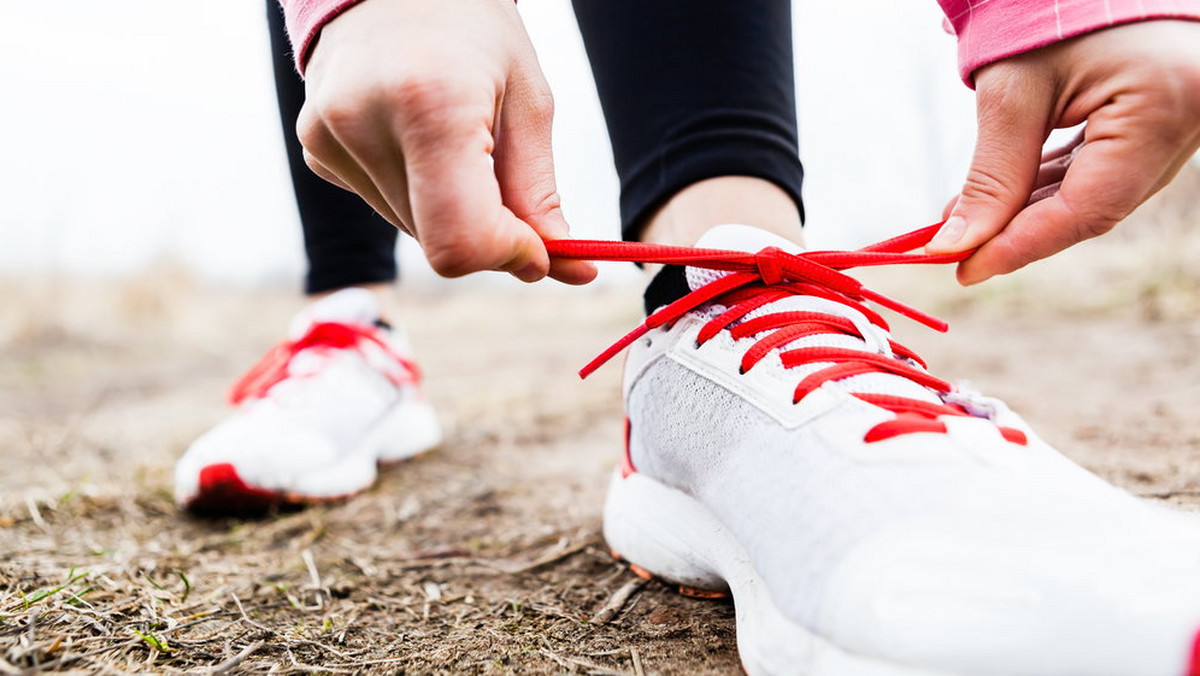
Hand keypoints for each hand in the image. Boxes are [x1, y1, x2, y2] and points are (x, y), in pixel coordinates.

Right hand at [298, 0, 596, 284]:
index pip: (460, 241)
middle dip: (487, 234)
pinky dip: (416, 193)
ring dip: (451, 211)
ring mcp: (328, 138)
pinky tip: (417, 135)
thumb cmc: (473, 30)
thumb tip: (568, 270)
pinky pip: (384, 206)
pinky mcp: (315, 149)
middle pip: (438, 244)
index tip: (538, 243)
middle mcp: (364, 125)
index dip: (508, 255)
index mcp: (429, 106)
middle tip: (508, 185)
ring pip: (413, 232)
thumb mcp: (527, 102)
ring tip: (457, 139)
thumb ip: (540, 194)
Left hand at [926, 20, 1199, 284]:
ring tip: (966, 222)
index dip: (1022, 246)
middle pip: (1095, 207)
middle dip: (1020, 232)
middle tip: (956, 249)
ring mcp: (1181, 125)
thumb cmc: (1049, 11)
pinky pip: (1104, 170)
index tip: (963, 269)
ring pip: (1098, 194)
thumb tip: (955, 245)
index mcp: (1163, 109)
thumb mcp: (1014, 93)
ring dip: (1030, 213)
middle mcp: (1188, 125)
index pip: (1088, 207)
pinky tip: (1001, 199)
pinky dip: (1051, 188)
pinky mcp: (1159, 122)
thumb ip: (992, 175)